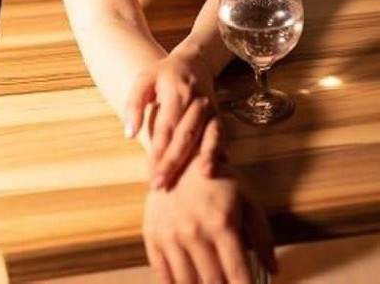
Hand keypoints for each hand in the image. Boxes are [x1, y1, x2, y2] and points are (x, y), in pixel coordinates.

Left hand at [124, 53, 223, 188]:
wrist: (194, 61)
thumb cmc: (164, 73)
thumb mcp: (144, 80)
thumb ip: (134, 104)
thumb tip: (129, 134)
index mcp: (177, 92)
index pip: (167, 127)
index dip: (159, 151)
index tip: (150, 172)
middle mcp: (197, 102)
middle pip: (186, 136)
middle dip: (174, 162)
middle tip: (161, 185)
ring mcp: (211, 109)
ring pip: (207, 137)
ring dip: (202, 160)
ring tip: (198, 181)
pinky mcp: (219, 116)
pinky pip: (220, 136)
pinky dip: (217, 152)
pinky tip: (214, 170)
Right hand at [143, 143, 277, 283]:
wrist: (179, 157)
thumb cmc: (217, 179)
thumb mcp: (246, 199)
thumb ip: (262, 236)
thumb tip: (274, 270)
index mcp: (221, 223)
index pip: (238, 275)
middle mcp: (194, 232)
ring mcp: (170, 236)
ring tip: (210, 283)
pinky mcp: (152, 237)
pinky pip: (164, 276)